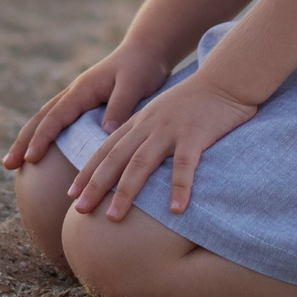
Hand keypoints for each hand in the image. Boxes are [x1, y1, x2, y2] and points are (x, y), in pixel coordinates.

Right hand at [1, 43, 171, 171]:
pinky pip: (58, 122)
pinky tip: (41, 151)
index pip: (56, 117)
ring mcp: (76, 98)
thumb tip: (105, 132)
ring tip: (13, 162)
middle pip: (41, 118)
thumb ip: (120, 106)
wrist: (146, 51)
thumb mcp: (134, 85)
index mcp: (82, 90)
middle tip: (7, 164)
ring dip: (28, 139)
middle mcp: (74, 93)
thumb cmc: (142, 67)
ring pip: (46, 120)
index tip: (30, 158)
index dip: (42, 138)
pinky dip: (44, 135)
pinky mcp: (84, 104)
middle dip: (23, 141)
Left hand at [67, 72, 257, 219]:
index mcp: (139, 122)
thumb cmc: (195, 102)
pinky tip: (175, 209)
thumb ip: (145, 133)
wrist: (224, 79)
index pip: (106, 149)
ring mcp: (170, 130)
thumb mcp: (161, 114)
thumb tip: (131, 162)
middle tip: (79, 210)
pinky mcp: (195, 134)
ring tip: (114, 217)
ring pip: (141, 163)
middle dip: (95, 185)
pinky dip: (179, 187)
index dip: (88, 171)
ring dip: (126, 191)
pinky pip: (185, 164)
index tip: (72, 195)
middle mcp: (148, 126)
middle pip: (115, 158)